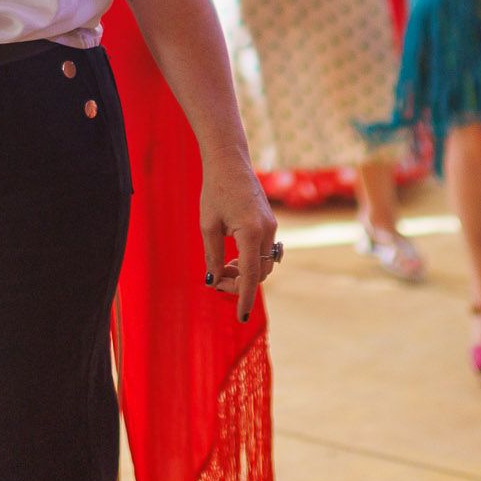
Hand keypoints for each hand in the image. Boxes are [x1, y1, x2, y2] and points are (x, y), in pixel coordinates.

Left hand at [198, 146, 279, 322]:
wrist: (230, 163)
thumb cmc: (214, 191)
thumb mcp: (208, 226)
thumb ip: (213, 256)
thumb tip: (214, 281)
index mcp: (251, 232)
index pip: (250, 275)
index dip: (244, 297)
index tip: (241, 317)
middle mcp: (267, 232)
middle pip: (259, 273)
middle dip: (239, 284)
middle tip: (216, 282)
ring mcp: (272, 228)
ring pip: (264, 264)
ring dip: (246, 273)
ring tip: (223, 269)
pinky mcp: (270, 224)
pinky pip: (265, 252)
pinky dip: (251, 261)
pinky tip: (234, 258)